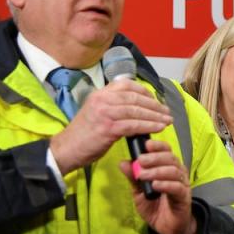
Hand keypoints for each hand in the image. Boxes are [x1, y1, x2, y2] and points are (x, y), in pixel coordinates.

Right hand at [50, 78, 171, 173]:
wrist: (66, 149)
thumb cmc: (83, 134)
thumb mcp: (97, 112)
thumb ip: (114, 106)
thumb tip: (138, 108)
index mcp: (100, 94)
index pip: (127, 84)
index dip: (144, 91)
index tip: (155, 99)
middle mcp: (102, 100)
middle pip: (135, 97)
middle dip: (154, 105)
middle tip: (167, 112)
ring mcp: (105, 113)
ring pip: (137, 110)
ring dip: (155, 116)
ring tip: (167, 121)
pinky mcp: (107, 128)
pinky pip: (134, 124)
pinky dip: (149, 126)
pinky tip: (158, 128)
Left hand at [119, 139, 195, 233]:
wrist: (166, 227)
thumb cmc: (155, 206)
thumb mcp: (139, 191)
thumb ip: (133, 177)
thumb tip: (123, 162)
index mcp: (167, 167)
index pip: (166, 150)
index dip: (157, 146)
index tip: (146, 144)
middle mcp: (177, 172)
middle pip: (170, 158)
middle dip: (155, 157)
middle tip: (141, 160)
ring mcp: (182, 184)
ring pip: (173, 171)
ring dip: (157, 171)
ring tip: (143, 175)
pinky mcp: (184, 196)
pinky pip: (177, 187)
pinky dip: (165, 184)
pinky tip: (155, 185)